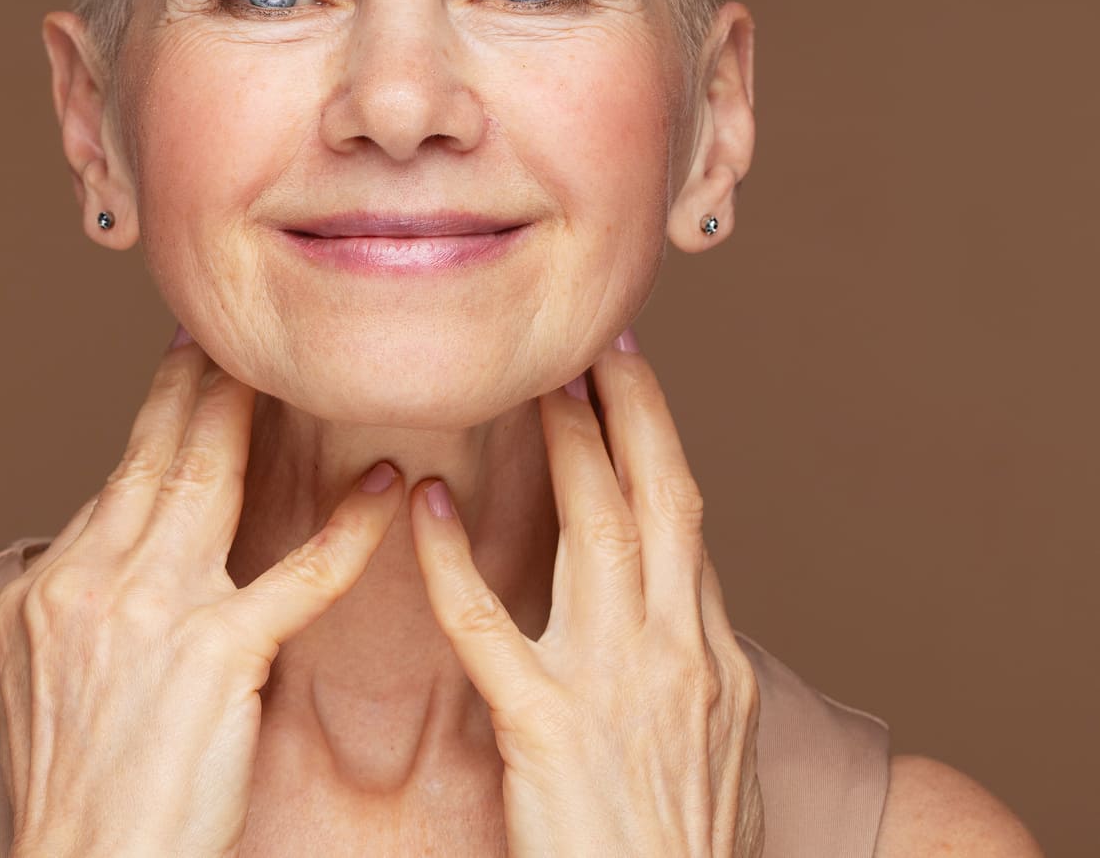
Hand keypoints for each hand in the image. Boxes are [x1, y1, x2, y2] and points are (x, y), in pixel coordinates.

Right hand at [0, 330, 407, 857]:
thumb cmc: (78, 801)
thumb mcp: (39, 685)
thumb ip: (76, 609)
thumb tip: (108, 554)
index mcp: (47, 590)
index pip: (116, 485)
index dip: (157, 422)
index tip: (182, 368)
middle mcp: (89, 582)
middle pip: (154, 456)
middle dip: (194, 383)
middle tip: (225, 328)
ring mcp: (148, 612)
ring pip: (209, 481)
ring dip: (252, 413)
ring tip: (288, 364)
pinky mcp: (213, 654)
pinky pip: (296, 574)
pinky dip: (348, 529)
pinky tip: (385, 489)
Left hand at [409, 329, 765, 857]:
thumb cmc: (680, 857)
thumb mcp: (715, 757)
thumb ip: (691, 676)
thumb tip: (682, 616)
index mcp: (713, 665)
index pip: (683, 520)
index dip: (656, 436)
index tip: (630, 367)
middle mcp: (679, 660)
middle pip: (653, 502)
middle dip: (625, 408)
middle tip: (592, 332)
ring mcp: (619, 694)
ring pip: (596, 536)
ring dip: (566, 448)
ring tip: (532, 378)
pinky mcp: (551, 735)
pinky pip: (490, 631)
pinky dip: (454, 564)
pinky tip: (423, 506)